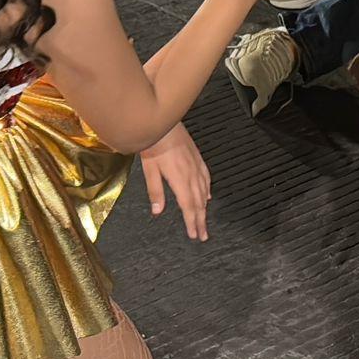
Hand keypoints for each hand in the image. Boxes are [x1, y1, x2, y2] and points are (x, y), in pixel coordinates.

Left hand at [138, 124, 210, 240]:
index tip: (195, 234)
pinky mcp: (197, 158)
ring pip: (204, 192)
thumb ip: (155, 192)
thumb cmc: (154, 144)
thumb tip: (158, 210)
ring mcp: (196, 165)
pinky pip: (206, 178)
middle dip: (201, 221)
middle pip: (199, 203)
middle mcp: (191, 174)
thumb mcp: (150, 170)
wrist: (162, 123)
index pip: (189, 207)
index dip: (192, 222)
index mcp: (180, 180)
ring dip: (205, 208)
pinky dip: (208, 190)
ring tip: (204, 220)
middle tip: (203, 235)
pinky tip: (208, 195)